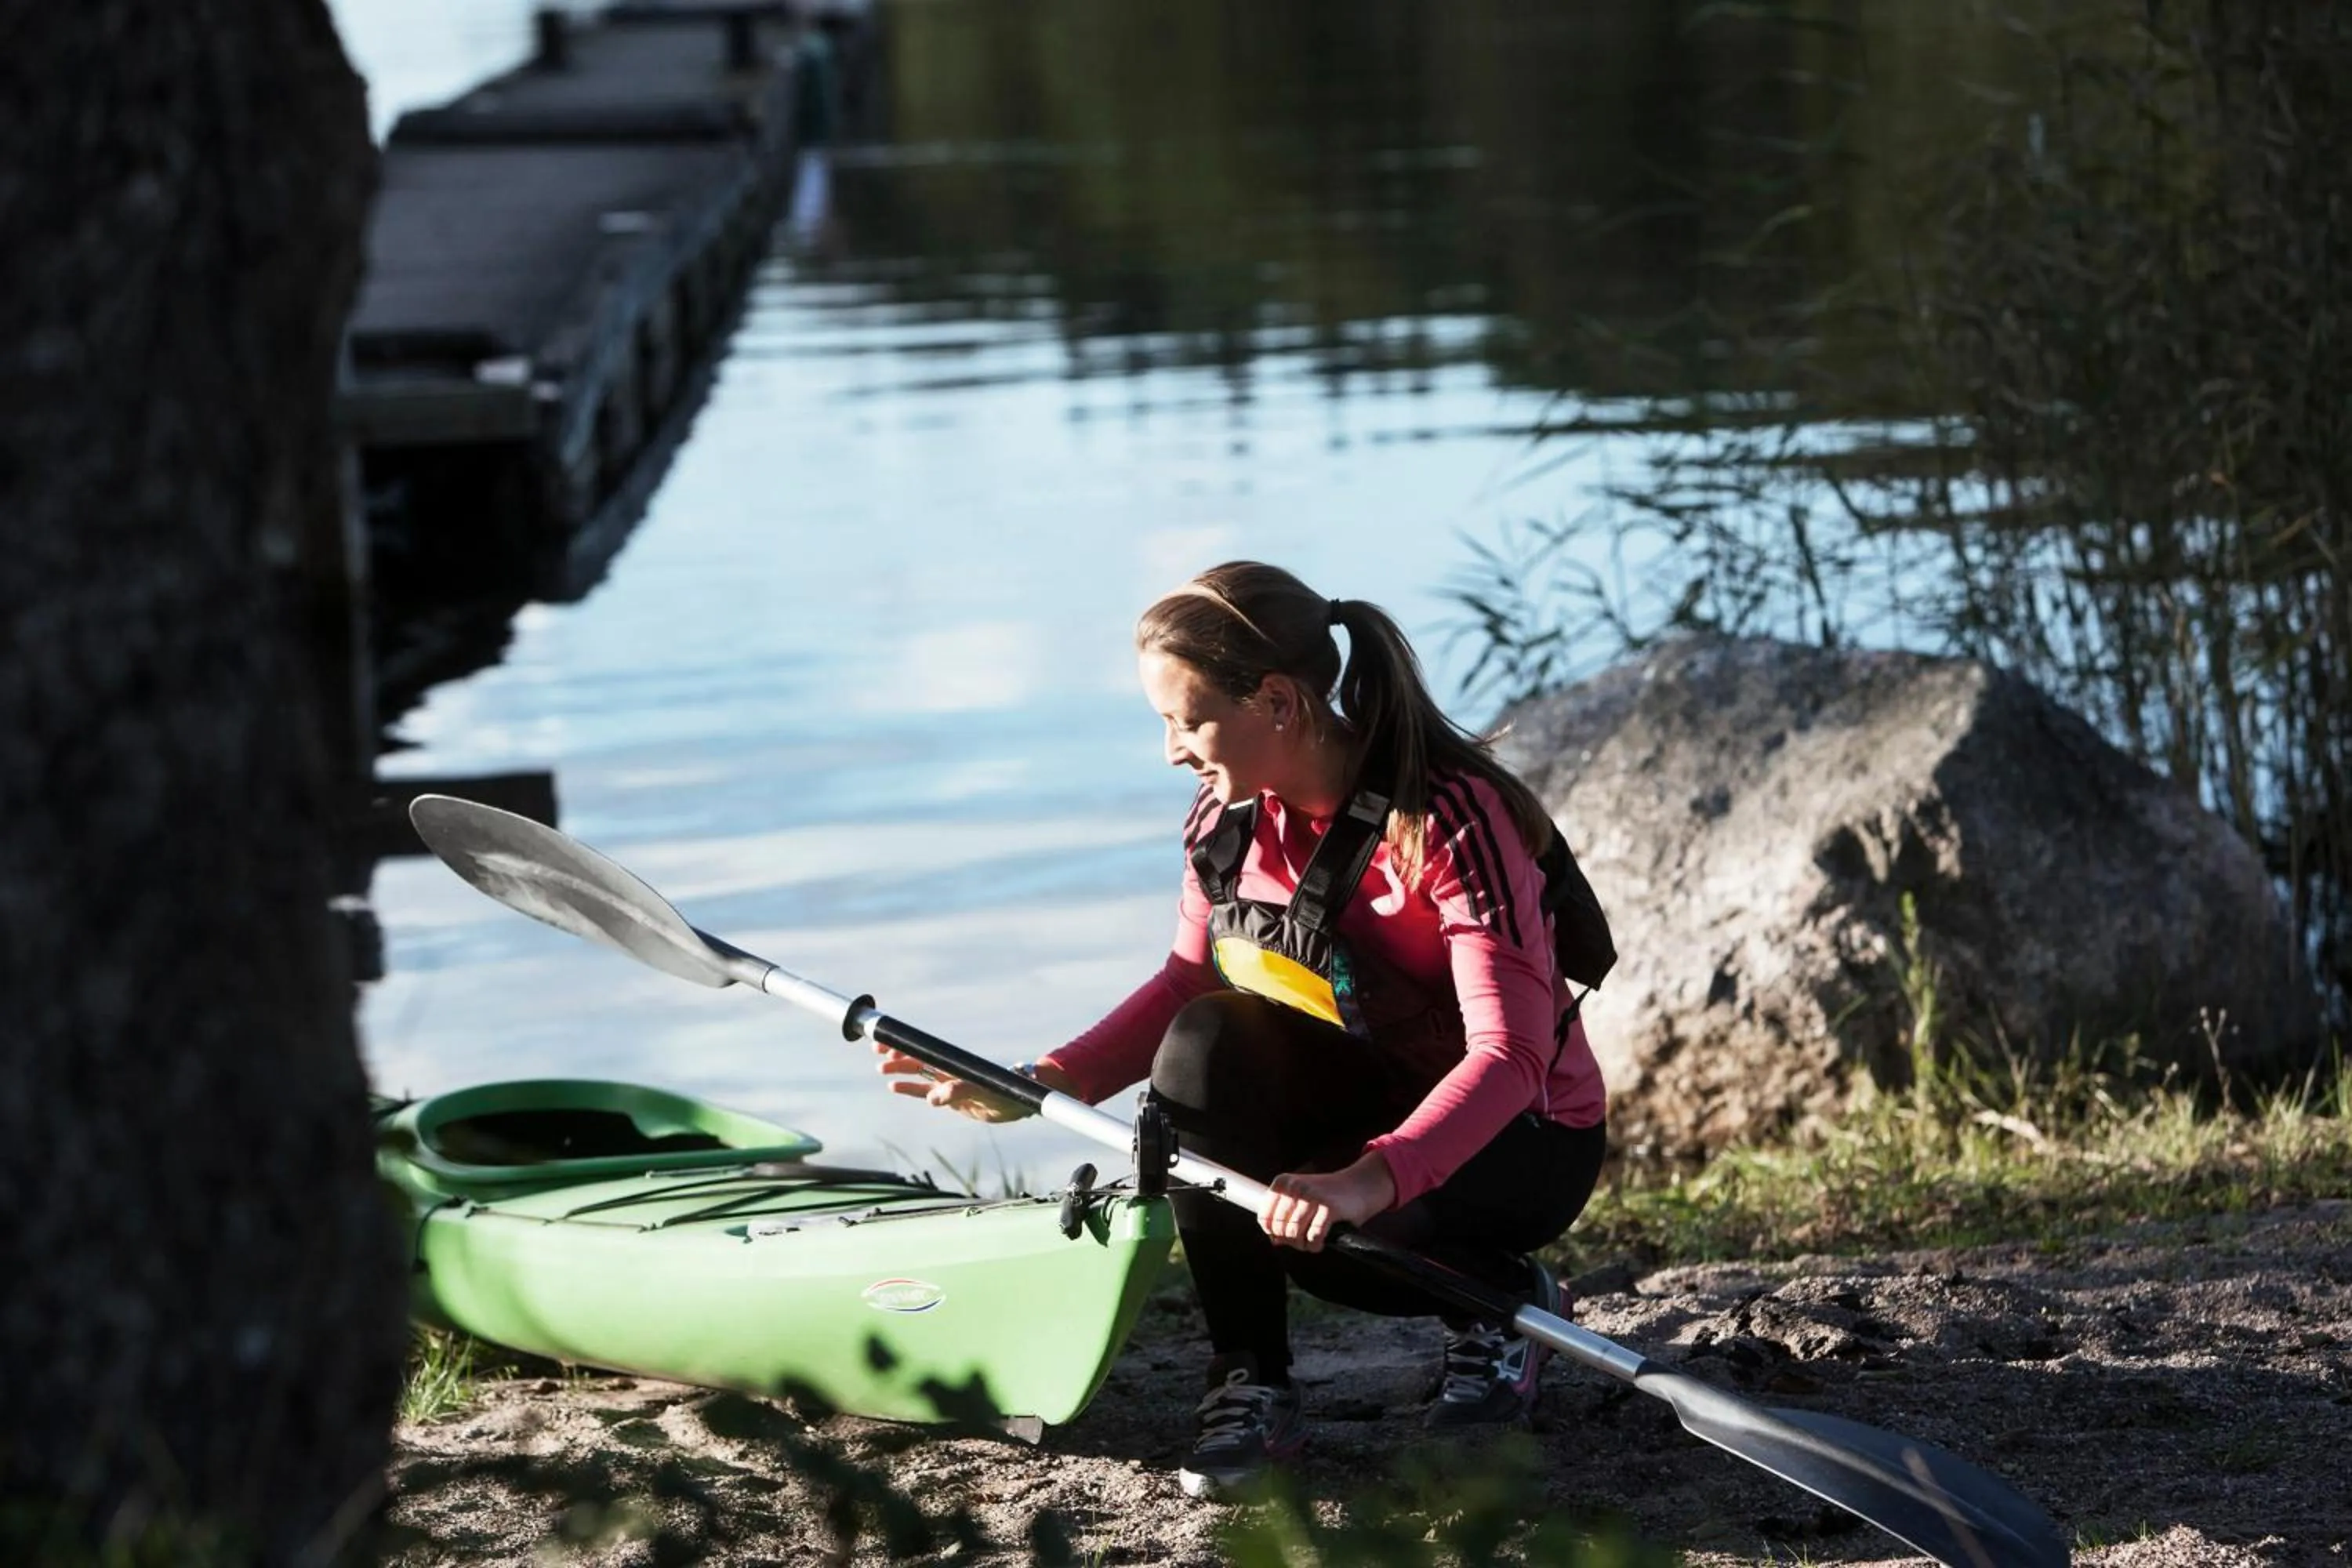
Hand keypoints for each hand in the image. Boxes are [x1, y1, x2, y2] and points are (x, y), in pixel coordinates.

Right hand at [872, 1042, 1066, 1123]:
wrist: (1019, 1104)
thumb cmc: (1006, 1091)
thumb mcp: (983, 1091)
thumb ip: (959, 1092)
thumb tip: (934, 1097)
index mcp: (954, 1063)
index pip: (924, 1050)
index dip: (905, 1045)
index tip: (887, 1040)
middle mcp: (949, 1070)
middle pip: (917, 1059)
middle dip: (897, 1054)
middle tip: (876, 1050)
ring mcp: (948, 1084)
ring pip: (918, 1074)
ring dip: (900, 1070)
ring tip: (880, 1069)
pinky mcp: (950, 1099)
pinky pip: (925, 1091)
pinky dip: (910, 1089)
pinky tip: (893, 1087)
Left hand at [1258, 1152, 1395, 1251]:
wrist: (1359, 1184)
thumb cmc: (1328, 1194)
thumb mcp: (1303, 1199)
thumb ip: (1285, 1216)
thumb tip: (1273, 1240)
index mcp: (1283, 1182)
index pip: (1264, 1217)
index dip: (1272, 1232)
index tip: (1282, 1237)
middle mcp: (1295, 1187)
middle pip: (1279, 1228)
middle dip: (1289, 1240)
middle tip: (1301, 1241)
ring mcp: (1312, 1196)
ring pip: (1294, 1234)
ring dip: (1302, 1245)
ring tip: (1310, 1242)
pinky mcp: (1330, 1208)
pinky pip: (1313, 1237)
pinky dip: (1315, 1245)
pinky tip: (1319, 1243)